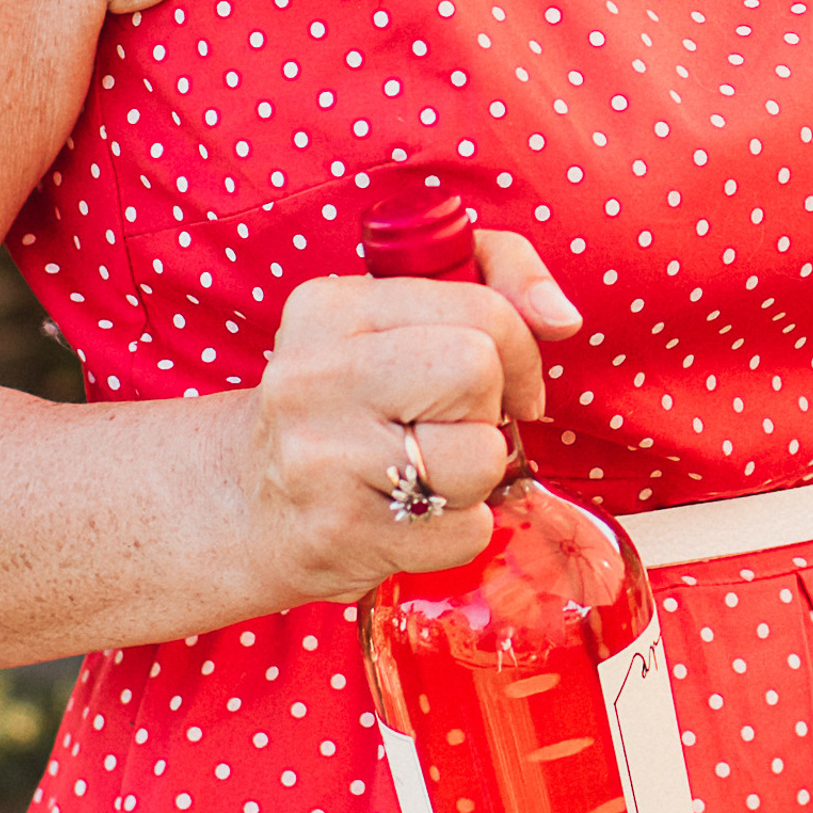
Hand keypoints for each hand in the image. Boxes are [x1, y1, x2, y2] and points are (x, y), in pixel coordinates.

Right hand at [228, 232, 581, 610]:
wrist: (251, 502)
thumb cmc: (352, 401)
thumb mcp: (401, 316)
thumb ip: (495, 278)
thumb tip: (561, 317)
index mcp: (330, 306)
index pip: (479, 309)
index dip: (517, 349)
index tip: (498, 379)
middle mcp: (314, 375)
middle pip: (476, 370)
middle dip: (489, 406)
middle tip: (456, 425)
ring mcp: (321, 458)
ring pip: (479, 456)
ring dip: (475, 474)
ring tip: (426, 472)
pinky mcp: (340, 534)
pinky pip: (466, 530)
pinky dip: (458, 529)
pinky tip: (410, 517)